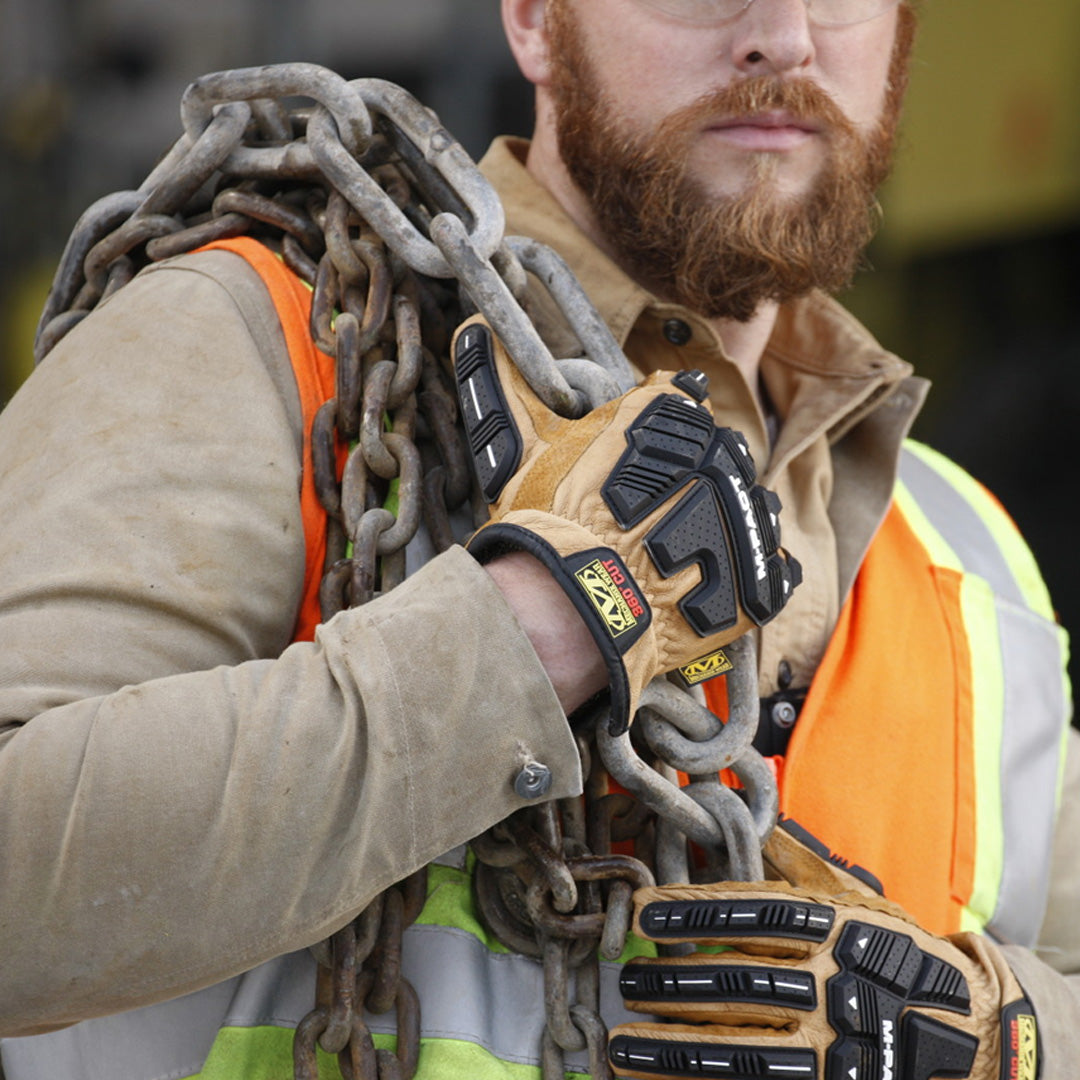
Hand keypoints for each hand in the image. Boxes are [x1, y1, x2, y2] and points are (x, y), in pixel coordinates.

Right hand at [452, 317, 799, 731]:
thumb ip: (508, 385)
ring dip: (722, 526)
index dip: (655, 442)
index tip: (633, 470)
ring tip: (677, 556)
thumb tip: (471, 329)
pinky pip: (773, 567)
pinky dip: (746, 575)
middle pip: (716, 459)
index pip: (681, 406)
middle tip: (647, 520)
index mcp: (670, 414)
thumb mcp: (523, 446)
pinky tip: (708, 584)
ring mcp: (745, 513)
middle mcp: (720, 453)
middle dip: (690, 484)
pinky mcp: (762, 575)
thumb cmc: (547, 522)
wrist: (573, 606)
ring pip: (748, 508)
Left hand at [608, 823, 1038, 1079]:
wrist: (970, 1027)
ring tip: (622, 1044)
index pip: (751, 913)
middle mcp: (831, 983)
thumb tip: (755, 819)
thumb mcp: (858, 900)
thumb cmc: (896, 953)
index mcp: (834, 928)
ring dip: (675, 1047)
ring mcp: (833, 1041)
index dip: (693, 911)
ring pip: (741, 1045)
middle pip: (738, 981)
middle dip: (674, 983)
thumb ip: (801, 864)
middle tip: (626, 982)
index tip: (644, 910)